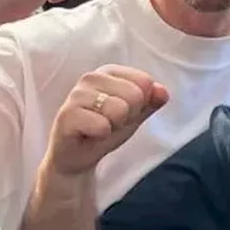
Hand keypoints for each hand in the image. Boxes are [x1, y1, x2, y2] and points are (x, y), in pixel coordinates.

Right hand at [44, 65, 168, 176]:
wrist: (77, 156)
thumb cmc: (105, 130)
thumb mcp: (135, 115)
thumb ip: (151, 101)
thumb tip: (163, 91)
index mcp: (110, 72)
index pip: (145, 82)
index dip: (140, 105)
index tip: (123, 114)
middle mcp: (92, 77)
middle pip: (135, 95)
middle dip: (127, 117)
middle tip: (109, 123)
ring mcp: (77, 94)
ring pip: (120, 110)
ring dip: (113, 126)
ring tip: (99, 129)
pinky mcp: (67, 114)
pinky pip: (102, 125)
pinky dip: (101, 135)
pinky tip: (88, 135)